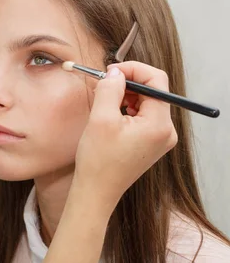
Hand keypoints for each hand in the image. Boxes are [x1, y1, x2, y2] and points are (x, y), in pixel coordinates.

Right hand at [72, 61, 177, 215]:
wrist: (96, 192)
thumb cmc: (98, 161)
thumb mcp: (101, 119)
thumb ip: (110, 89)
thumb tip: (115, 72)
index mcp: (159, 123)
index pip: (156, 81)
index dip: (134, 70)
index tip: (111, 71)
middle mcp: (166, 130)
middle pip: (153, 91)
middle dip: (128, 84)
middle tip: (104, 85)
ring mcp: (160, 138)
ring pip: (147, 103)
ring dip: (126, 97)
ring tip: (105, 104)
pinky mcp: (151, 143)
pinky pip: (143, 117)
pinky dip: (127, 110)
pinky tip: (111, 118)